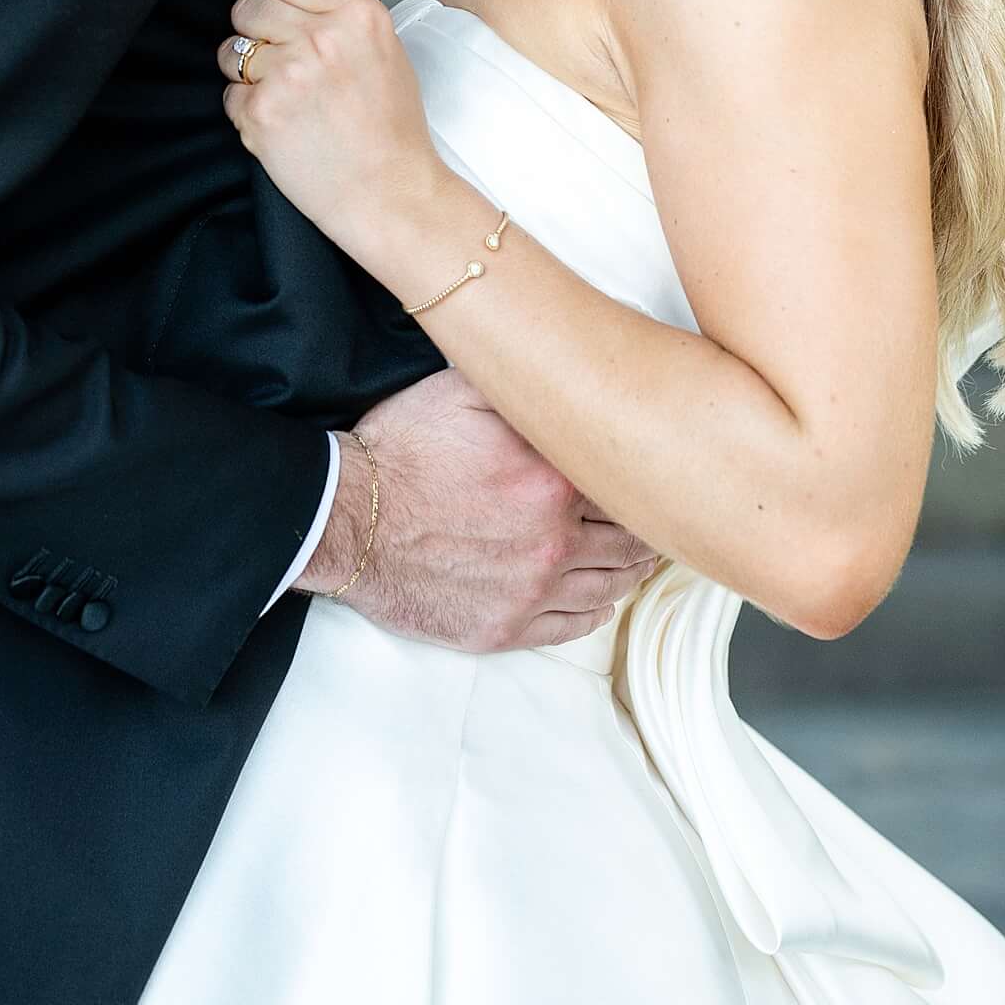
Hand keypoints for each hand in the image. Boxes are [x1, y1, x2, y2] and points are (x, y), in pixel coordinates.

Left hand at [218, 0, 442, 277]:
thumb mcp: (384, 50)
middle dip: (256, 31)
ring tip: (280, 95)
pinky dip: (247, 112)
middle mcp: (322, 37)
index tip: (279, 11)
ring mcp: (288, 74)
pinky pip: (230, 96)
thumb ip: (339, 15)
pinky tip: (281, 126)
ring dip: (246, 72)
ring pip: (231, 51)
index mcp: (357, 13)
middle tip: (280, 61)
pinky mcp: (262, 113)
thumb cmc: (390, 132)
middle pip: (249, 6)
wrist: (389, 194)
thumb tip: (292, 0)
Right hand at [305, 374, 649, 658]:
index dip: (645, 479)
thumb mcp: (464, 392)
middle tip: (659, 519)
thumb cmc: (400, 452)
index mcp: (554, 480)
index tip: (654, 473)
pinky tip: (603, 598)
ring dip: (630, 571)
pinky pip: (571, 627)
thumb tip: (575, 377)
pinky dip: (596, 612)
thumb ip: (527, 389)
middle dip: (646, 528)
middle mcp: (554, 540)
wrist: (345, 520)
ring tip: (639, 559)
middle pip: (628, 539)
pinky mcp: (502, 628)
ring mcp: (530, 591)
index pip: (628, 485)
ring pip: (608, 586)